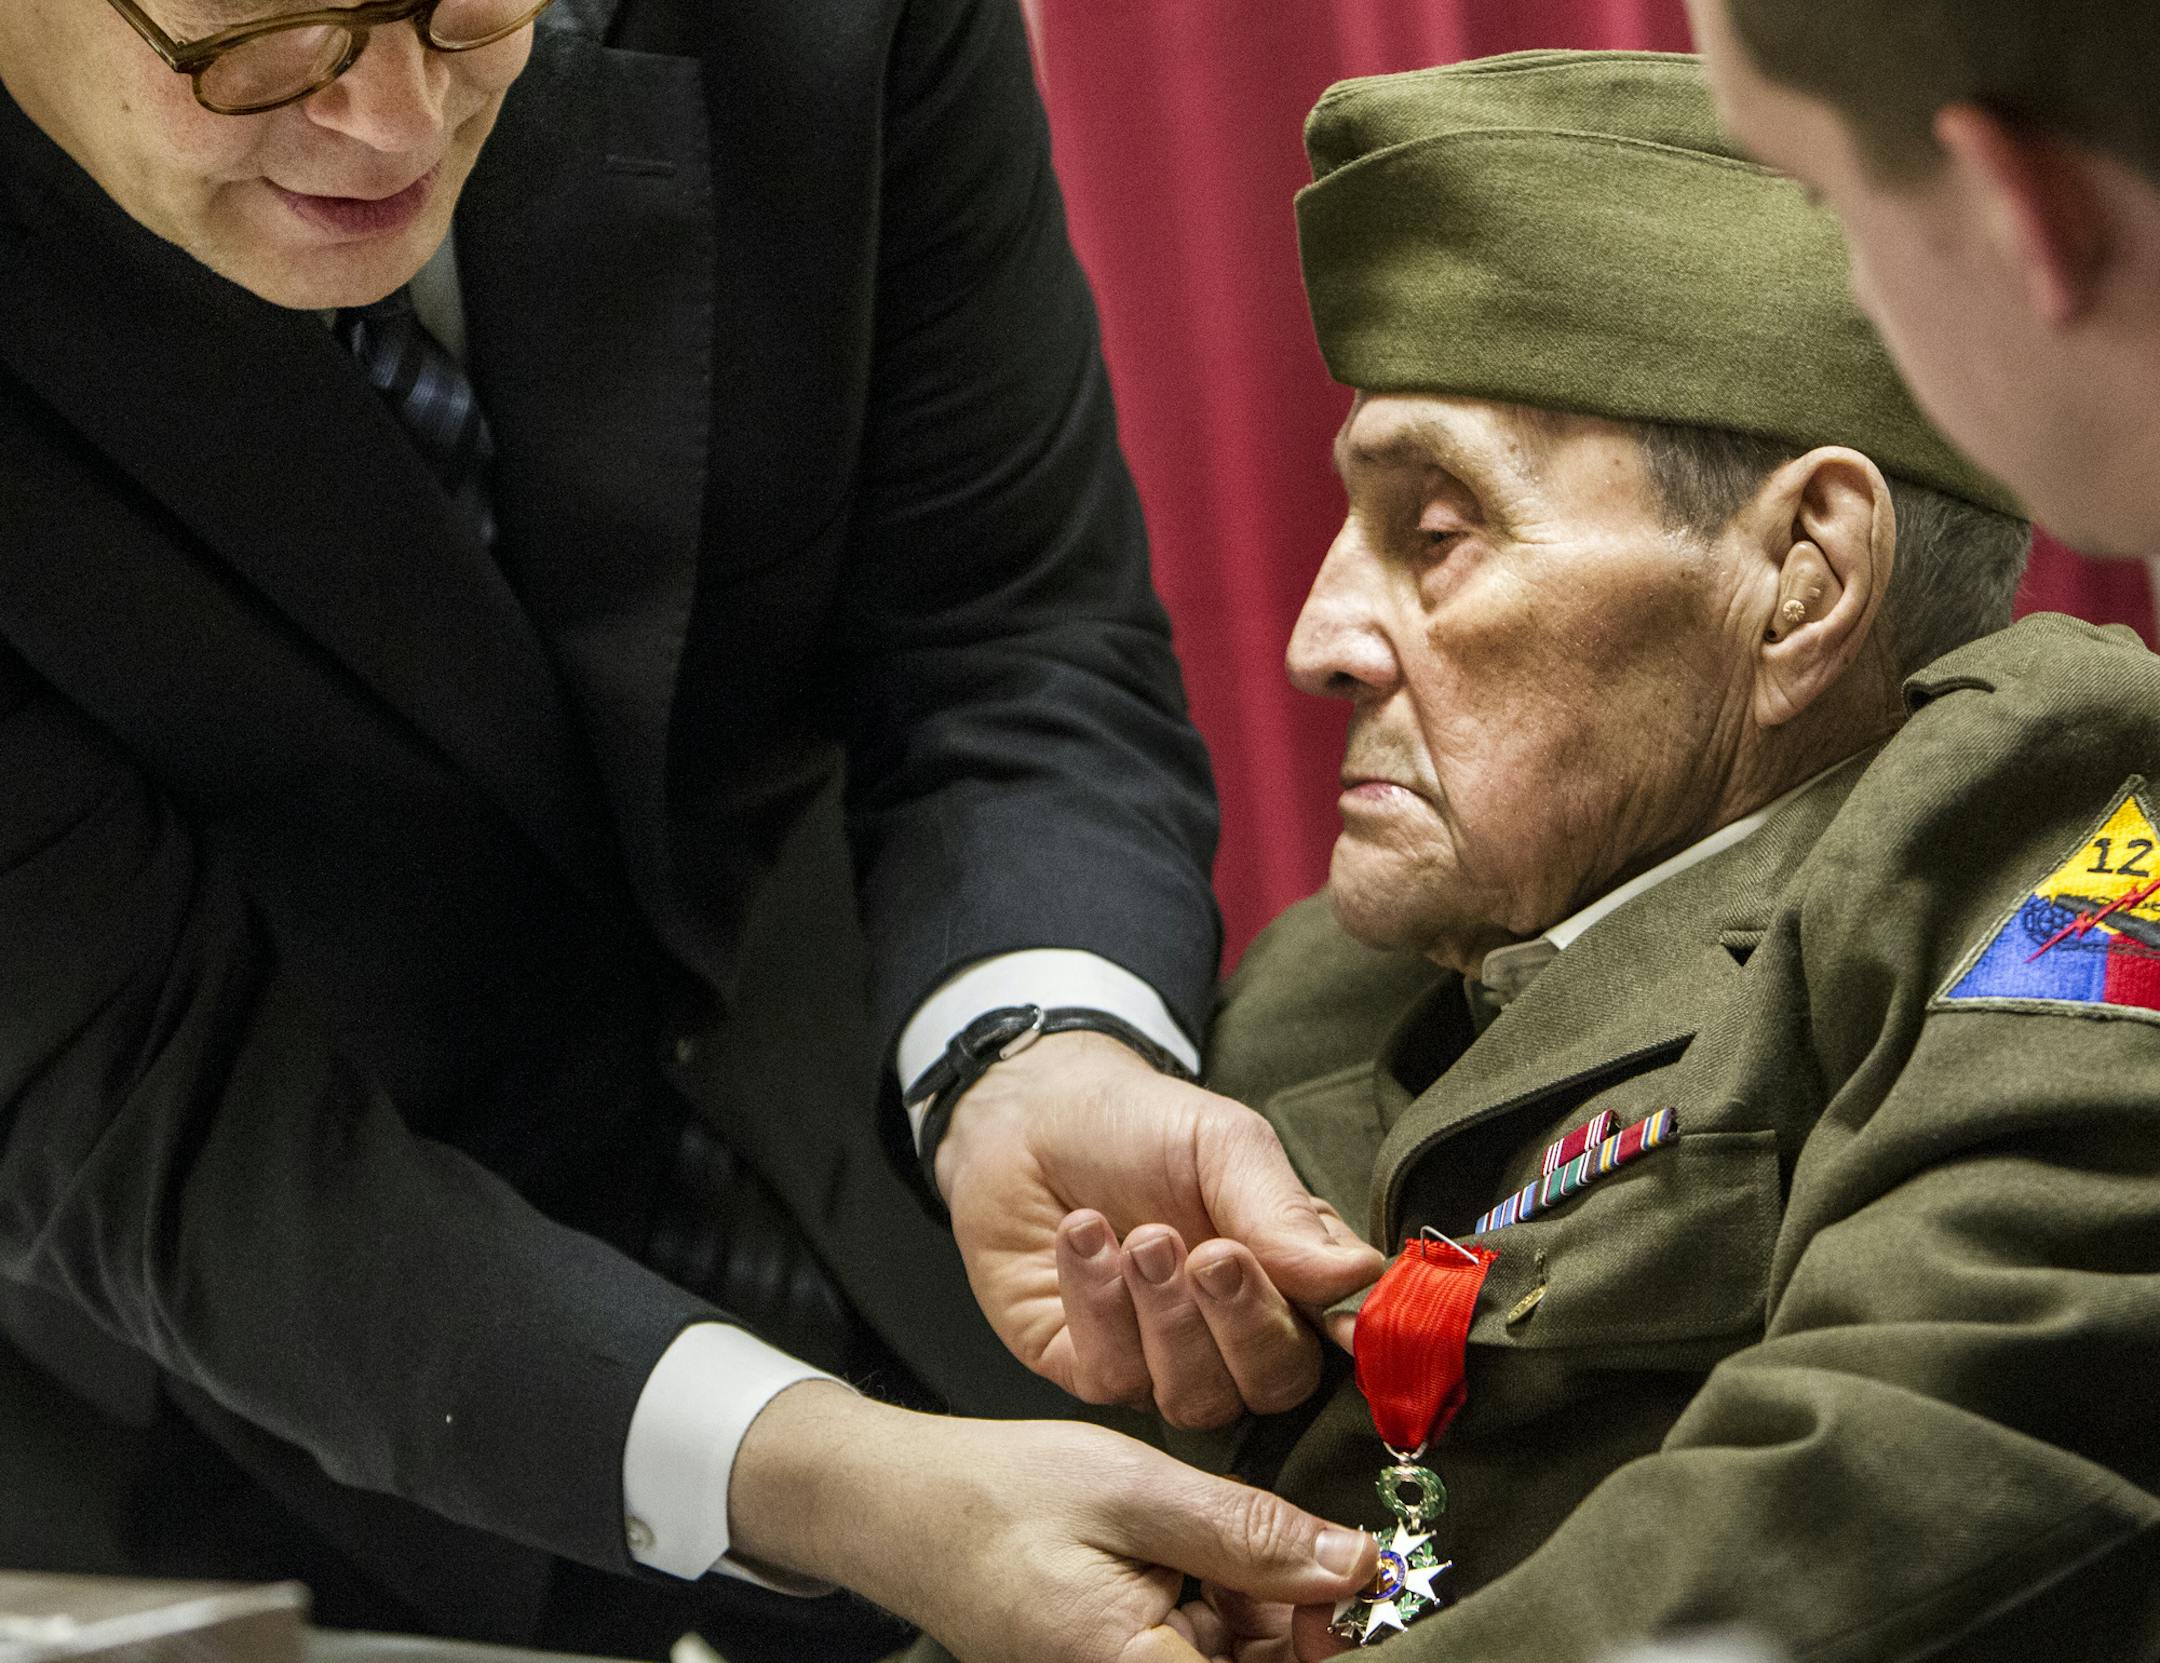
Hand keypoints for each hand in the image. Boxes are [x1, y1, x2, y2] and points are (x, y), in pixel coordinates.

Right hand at [728, 1382, 1378, 1662]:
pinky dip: (1226, 1605)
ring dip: (1269, 1611)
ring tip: (1244, 1536)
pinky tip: (1212, 1550)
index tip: (1365, 1587)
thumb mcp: (1135, 1489)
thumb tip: (1353, 1564)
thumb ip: (1247, 1534)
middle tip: (1325, 1549)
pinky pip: (1203, 1650)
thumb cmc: (994, 1497)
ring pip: (1240, 1660)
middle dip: (1307, 1624)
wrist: (896, 1506)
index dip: (1334, 1644)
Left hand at [934, 1032, 1382, 1425]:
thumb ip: (1283, 1211)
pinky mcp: (1088, 1367)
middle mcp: (1232, 1334)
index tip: (1319, 1299)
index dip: (1341, 1334)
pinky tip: (1084, 1236)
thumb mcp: (1222, 1143)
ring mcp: (1160, 1361)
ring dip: (1168, 1317)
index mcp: (1288, 1277)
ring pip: (1195, 1397)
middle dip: (1244, 1325)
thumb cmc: (1137, 1126)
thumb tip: (1360, 1277)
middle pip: (1274, 1385)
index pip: (1338, 1337)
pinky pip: (1112, 1378)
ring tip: (1140, 1236)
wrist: (1028, 1118)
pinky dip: (1098, 1305)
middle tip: (1209, 1256)